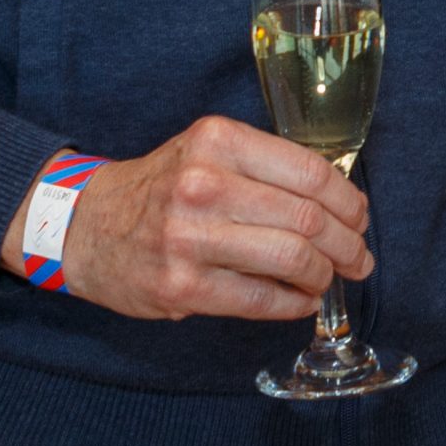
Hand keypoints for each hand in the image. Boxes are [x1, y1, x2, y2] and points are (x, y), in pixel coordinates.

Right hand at [0, 117, 372, 320]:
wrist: (86, 224)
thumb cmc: (161, 187)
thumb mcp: (207, 152)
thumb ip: (263, 166)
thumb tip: (339, 199)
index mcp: (218, 141)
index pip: (309, 172)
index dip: (348, 200)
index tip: (360, 217)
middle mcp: (204, 184)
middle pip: (307, 218)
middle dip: (347, 243)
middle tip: (359, 257)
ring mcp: (190, 237)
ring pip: (291, 258)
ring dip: (324, 274)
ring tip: (330, 278)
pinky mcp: (181, 286)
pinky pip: (259, 298)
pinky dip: (293, 304)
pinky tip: (302, 300)